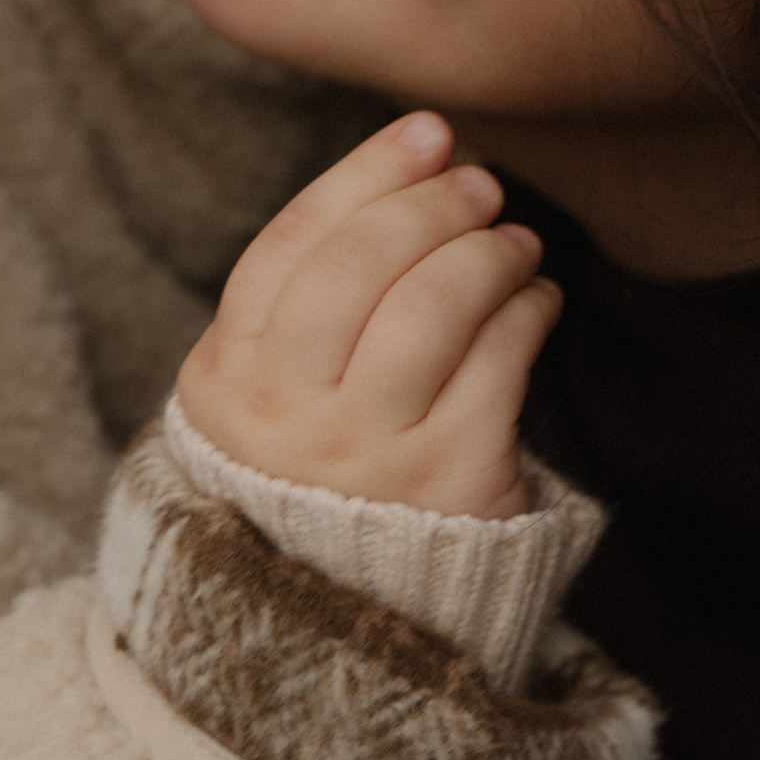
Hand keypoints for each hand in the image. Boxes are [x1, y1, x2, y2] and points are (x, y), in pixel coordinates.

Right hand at [177, 113, 559, 519]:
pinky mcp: (447, 482)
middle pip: (360, 265)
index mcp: (224, 377)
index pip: (291, 244)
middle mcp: (284, 414)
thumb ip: (305, 305)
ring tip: (514, 242)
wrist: (342, 626)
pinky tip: (536, 299)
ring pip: (432, 305)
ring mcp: (365, 453)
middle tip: (479, 182)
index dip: (364, 175)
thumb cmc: (314, 476)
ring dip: (487, 252)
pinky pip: (497, 363)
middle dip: (431, 204)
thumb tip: (413, 168)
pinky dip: (527, 312)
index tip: (424, 134)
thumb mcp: (267, 396)